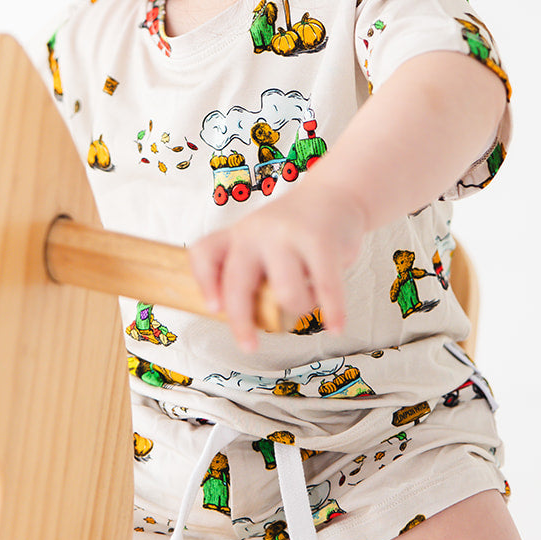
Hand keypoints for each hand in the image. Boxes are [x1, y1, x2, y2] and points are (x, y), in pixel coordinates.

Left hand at [188, 179, 366, 352]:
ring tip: (310, 295)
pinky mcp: (320, 241)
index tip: (214, 308)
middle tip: (249, 346)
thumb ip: (249, 270)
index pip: (205, 253)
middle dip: (242, 323)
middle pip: (237, 284)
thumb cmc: (296, 227)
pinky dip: (332, 312)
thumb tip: (245, 318)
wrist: (335, 193)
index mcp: (238, 234)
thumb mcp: (262, 239)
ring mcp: (287, 235)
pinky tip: (335, 327)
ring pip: (286, 295)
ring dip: (301, 307)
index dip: (205, 282)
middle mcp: (256, 232)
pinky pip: (326, 288)